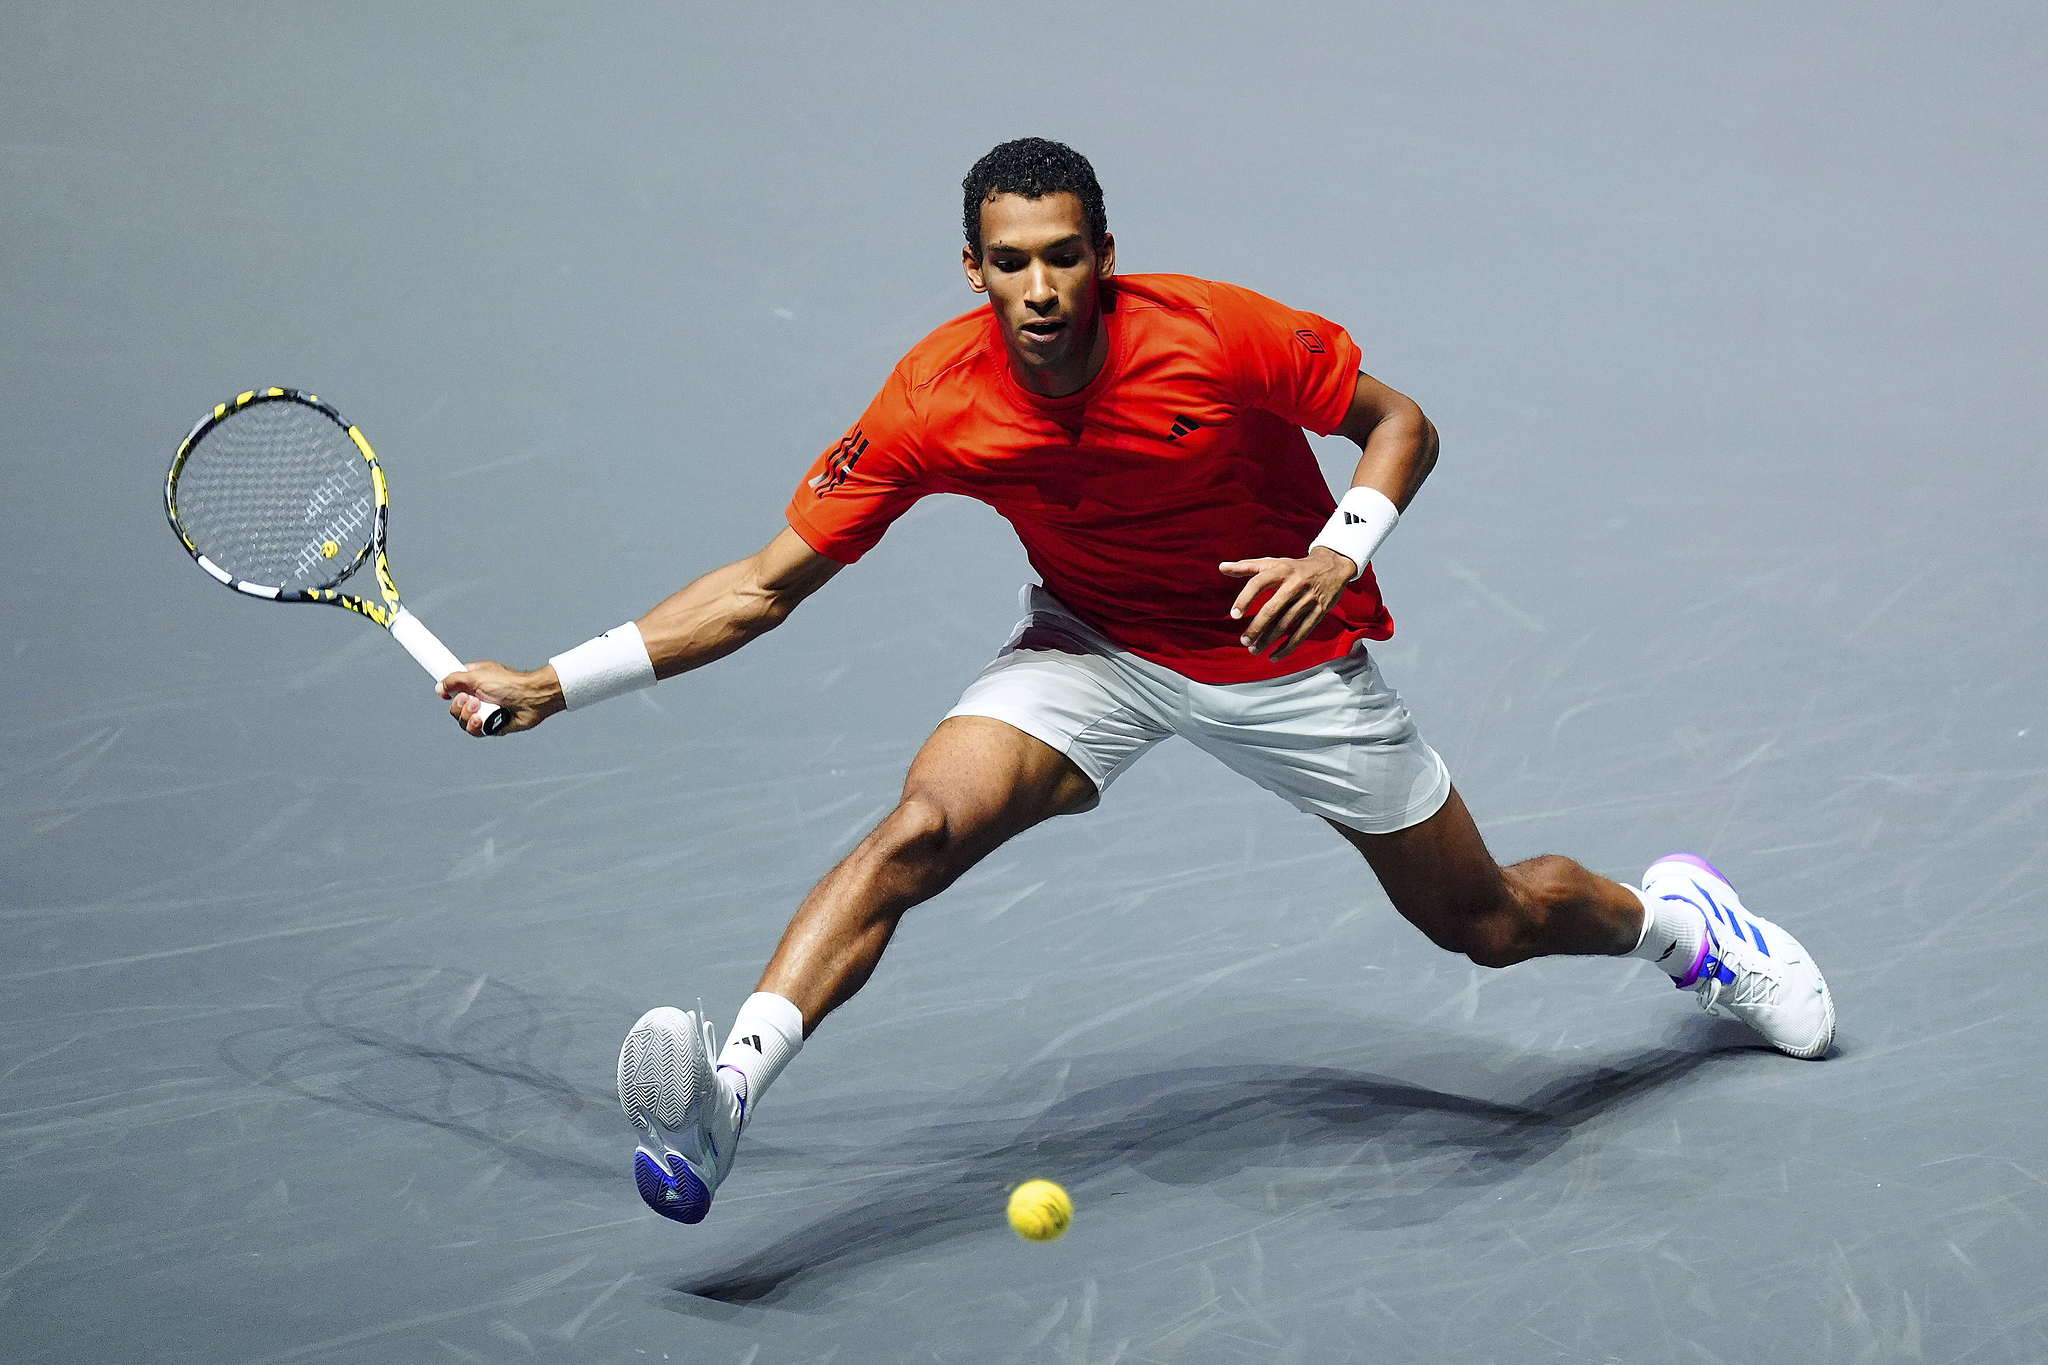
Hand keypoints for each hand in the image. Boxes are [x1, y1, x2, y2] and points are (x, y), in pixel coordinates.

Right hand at [437, 662, 563, 736]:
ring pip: (463, 722)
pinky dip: (476, 727)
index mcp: (474, 681)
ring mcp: (486, 712)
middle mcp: (479, 696)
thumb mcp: (476, 676)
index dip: (449, 692)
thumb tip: (440, 687)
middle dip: (459, 707)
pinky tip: (482, 721)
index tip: (446, 693)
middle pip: (455, 708)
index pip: (454, 688)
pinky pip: (475, 731)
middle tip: (471, 700)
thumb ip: (455, 680)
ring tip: (479, 710)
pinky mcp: (492, 725)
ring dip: (467, 717)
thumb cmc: (510, 684)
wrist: (530, 698)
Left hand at [1219, 546, 1354, 660]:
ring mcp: (1309, 599)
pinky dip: (1288, 647)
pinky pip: (1302, 633)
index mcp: (1281, 570)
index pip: (1259, 583)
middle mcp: (1295, 584)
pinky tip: (1274, 656)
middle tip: (1243, 641)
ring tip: (1254, 650)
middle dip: (1257, 627)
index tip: (1234, 615)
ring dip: (1268, 640)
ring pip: (1286, 624)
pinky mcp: (1320, 612)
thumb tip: (1222, 567)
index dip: (1245, 598)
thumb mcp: (1274, 563)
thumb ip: (1247, 566)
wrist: (1333, 566)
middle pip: (1272, 608)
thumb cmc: (1296, 567)